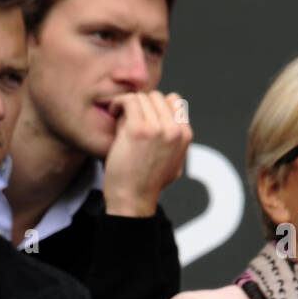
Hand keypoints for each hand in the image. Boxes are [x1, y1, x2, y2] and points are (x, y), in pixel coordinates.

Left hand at [103, 91, 192, 217]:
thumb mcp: (173, 165)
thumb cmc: (145, 185)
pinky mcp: (139, 129)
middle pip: (157, 97)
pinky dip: (118, 103)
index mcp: (184, 136)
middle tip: (126, 116)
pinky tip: (113, 112)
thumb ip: (175, 144)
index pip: (174, 101)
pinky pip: (129, 101)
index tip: (140, 114)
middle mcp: (175, 130)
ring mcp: (158, 129)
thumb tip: (174, 125)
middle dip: (141, 104)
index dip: (155, 105)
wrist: (132, 202)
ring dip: (128, 104)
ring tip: (118, 116)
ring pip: (142, 98)